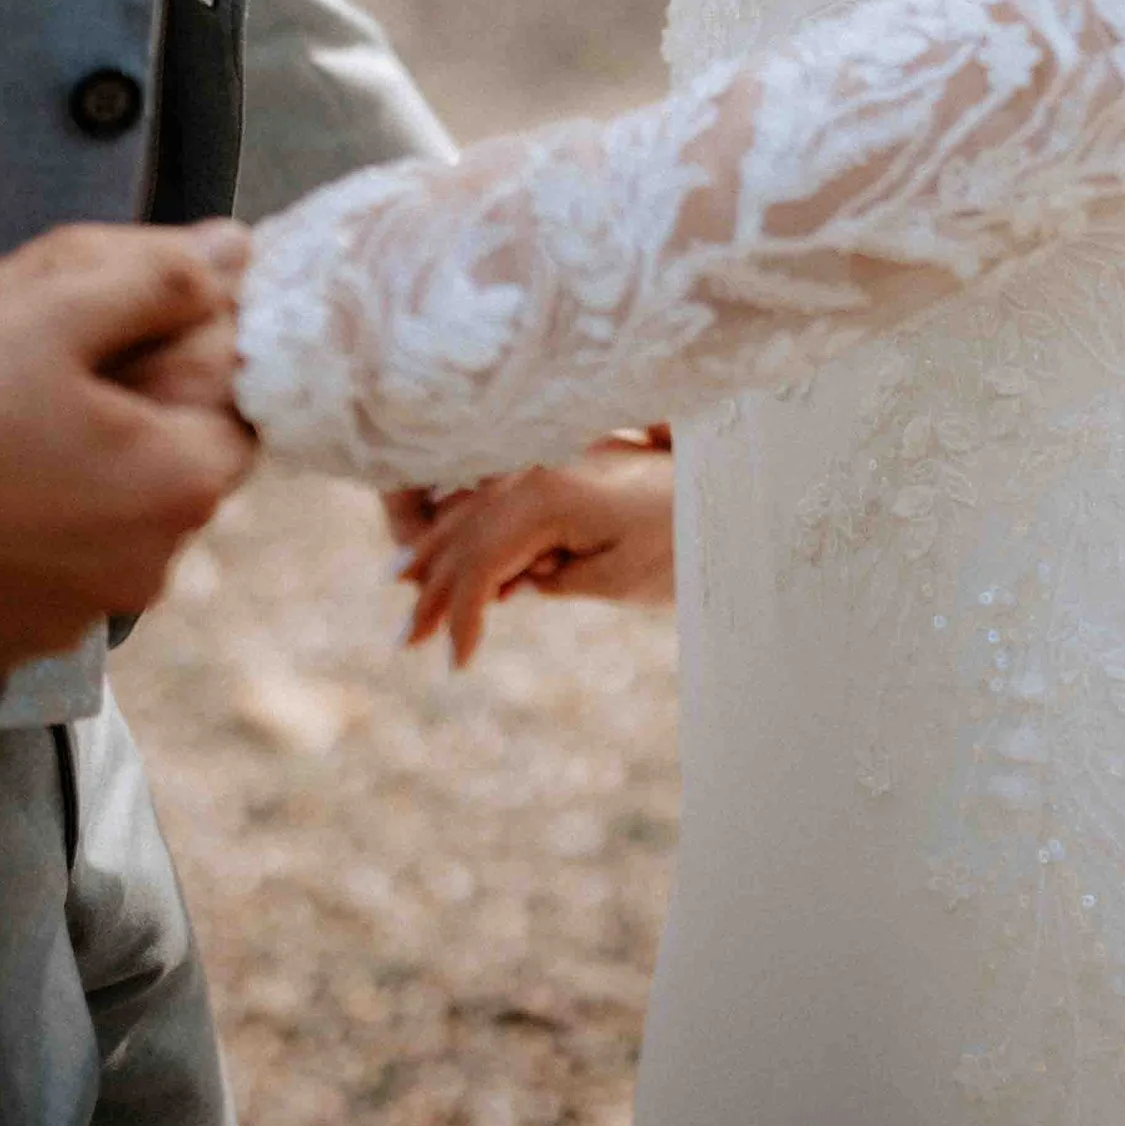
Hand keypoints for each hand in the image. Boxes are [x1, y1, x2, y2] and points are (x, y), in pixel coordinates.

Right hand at [0, 220, 255, 684]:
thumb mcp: (59, 301)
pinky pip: (34, 578)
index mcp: (178, 489)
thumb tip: (233, 253)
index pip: (236, 415)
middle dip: (132, 420)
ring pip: (101, 528)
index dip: (193, 365)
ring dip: (74, 482)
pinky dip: (16, 536)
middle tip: (50, 372)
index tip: (131, 338)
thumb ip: (163, 275)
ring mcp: (67, 622)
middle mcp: (141, 573)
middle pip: (169, 474)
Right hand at [389, 437, 675, 668]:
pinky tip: (445, 536)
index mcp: (546, 496)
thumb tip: (511, 584)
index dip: (461, 615)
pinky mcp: (560, 465)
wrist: (726, 484)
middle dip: (431, 586)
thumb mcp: (617, 577)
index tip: (456, 663)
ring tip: (398, 585)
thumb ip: (553, 580)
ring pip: (474, 508)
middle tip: (401, 641)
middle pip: (466, 531)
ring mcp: (546, 462)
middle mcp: (537, 470)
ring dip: (437, 549)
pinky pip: (497, 494)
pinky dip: (465, 522)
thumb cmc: (682, 537)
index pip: (481, 560)